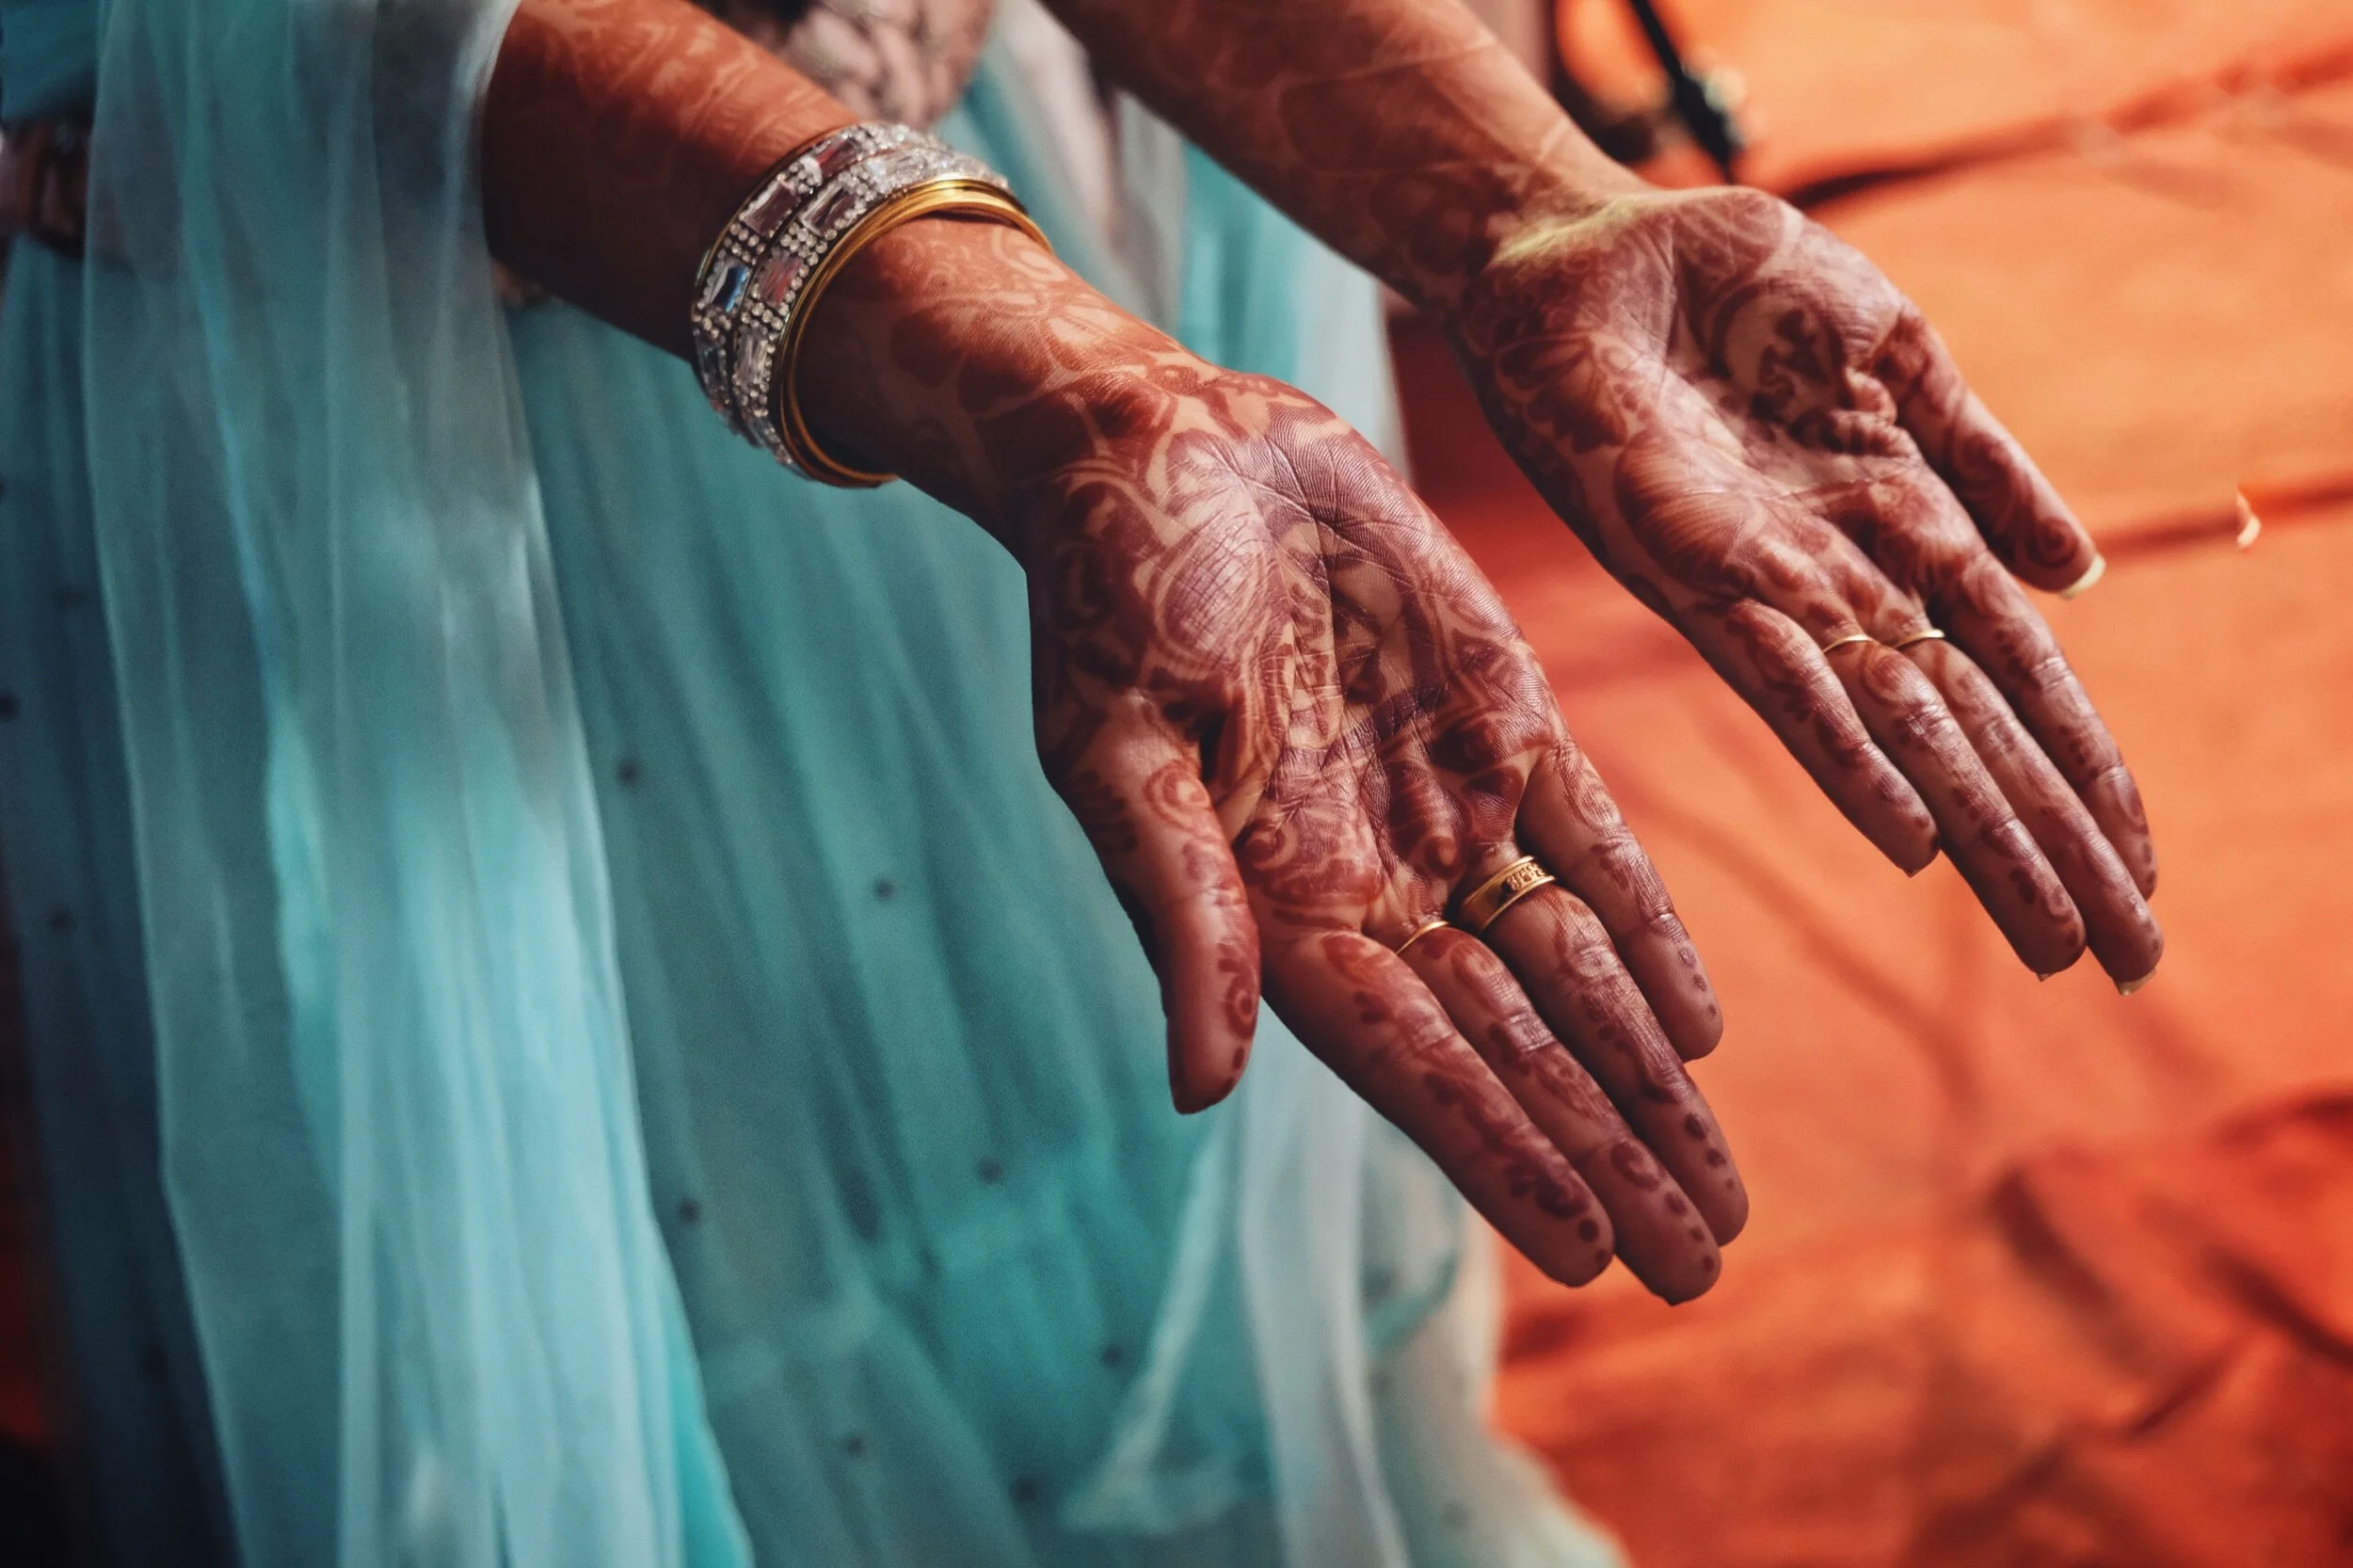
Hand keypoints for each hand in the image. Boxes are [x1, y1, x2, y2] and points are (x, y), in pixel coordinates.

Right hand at [803, 220, 1747, 1298]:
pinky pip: (1590, 847)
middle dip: (1606, 1153)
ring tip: (1719, 1187)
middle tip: (1704, 1262)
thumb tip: (1202, 1089)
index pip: (1411, 1063)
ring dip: (1644, 1079)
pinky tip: (1698, 1028)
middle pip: (1512, 1049)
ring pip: (1566, 973)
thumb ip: (1181, 911)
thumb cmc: (1107, 594)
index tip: (1596, 1251)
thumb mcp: (1118, 751)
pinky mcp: (1496, 719)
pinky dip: (1646, 935)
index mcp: (1274, 908)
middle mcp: (1370, 881)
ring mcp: (1440, 805)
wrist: (1159, 447)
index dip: (1504, 1156)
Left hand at [1451, 186, 2161, 987]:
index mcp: (1906, 524)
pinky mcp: (1690, 566)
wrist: (1586, 246)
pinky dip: (1852, 758)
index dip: (2083, 770)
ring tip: (2050, 937)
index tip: (2144, 872)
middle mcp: (1846, 577)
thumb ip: (1983, 462)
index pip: (2019, 676)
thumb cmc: (1727, 285)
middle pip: (1974, 733)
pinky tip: (1913, 840)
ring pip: (1900, 734)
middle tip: (2130, 957)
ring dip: (1980, 836)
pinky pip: (1785, 681)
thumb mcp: (1897, 352)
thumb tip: (2074, 575)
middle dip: (2054, 843)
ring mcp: (1773, 581)